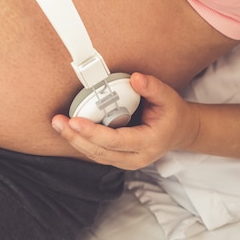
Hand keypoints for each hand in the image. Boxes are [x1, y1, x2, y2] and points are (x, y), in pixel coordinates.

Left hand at [51, 73, 200, 169]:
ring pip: (96, 156)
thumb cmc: (172, 114)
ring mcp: (127, 161)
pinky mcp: (119, 159)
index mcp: (149, 142)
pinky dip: (81, 142)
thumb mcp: (168, 97)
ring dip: (75, 141)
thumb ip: (152, 87)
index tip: (75, 121)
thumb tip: (135, 78)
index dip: (93, 132)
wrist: (180, 131)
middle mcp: (137, 157)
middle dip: (76, 138)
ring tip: (58, 124)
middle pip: (100, 152)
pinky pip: (97, 153)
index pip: (115, 141)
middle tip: (58, 122)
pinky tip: (68, 129)